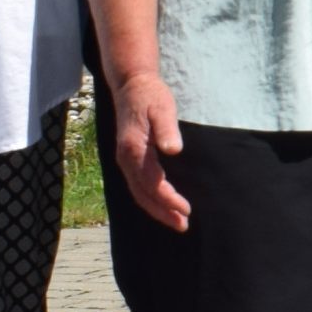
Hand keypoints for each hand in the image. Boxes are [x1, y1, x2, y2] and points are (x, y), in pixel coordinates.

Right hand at [112, 70, 190, 230]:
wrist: (131, 85)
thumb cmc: (150, 96)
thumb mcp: (163, 108)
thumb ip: (167, 129)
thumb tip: (173, 150)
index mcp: (134, 149)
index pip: (152, 184)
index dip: (169, 200)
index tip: (187, 210)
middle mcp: (125, 159)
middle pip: (143, 194)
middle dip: (163, 212)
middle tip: (184, 225)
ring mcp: (124, 160)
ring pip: (138, 193)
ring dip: (156, 209)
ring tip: (177, 221)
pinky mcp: (128, 158)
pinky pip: (137, 185)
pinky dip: (150, 199)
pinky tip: (163, 204)